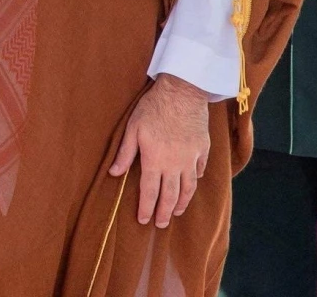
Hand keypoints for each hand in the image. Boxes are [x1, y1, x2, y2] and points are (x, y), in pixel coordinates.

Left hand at [110, 73, 210, 227]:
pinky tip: (192, 184)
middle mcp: (174, 165)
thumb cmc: (153, 107)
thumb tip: (113, 173)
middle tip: (161, 224)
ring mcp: (191, 158)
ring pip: (188, 188)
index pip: (150, 192)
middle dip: (164, 213)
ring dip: (182, 203)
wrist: (183, 91)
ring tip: (176, 211)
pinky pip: (200, 170)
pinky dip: (196, 180)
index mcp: (155, 161)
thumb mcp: (133, 128)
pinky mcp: (202, 148)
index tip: (144, 220)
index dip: (146, 208)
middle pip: (170, 196)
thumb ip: (125, 153)